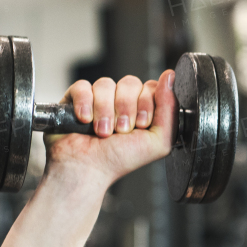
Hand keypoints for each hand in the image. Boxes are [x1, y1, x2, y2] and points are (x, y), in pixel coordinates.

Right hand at [43, 70, 176, 186]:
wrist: (87, 169)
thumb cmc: (120, 160)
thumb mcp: (158, 141)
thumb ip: (170, 110)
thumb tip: (169, 76)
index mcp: (143, 109)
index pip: (151, 86)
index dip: (146, 102)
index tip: (141, 124)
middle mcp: (122, 102)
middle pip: (130, 82)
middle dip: (126, 108)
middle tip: (122, 130)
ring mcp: (99, 99)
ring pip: (106, 84)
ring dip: (105, 110)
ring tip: (102, 131)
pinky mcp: (76, 98)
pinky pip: (83, 86)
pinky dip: (84, 103)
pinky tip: (85, 120)